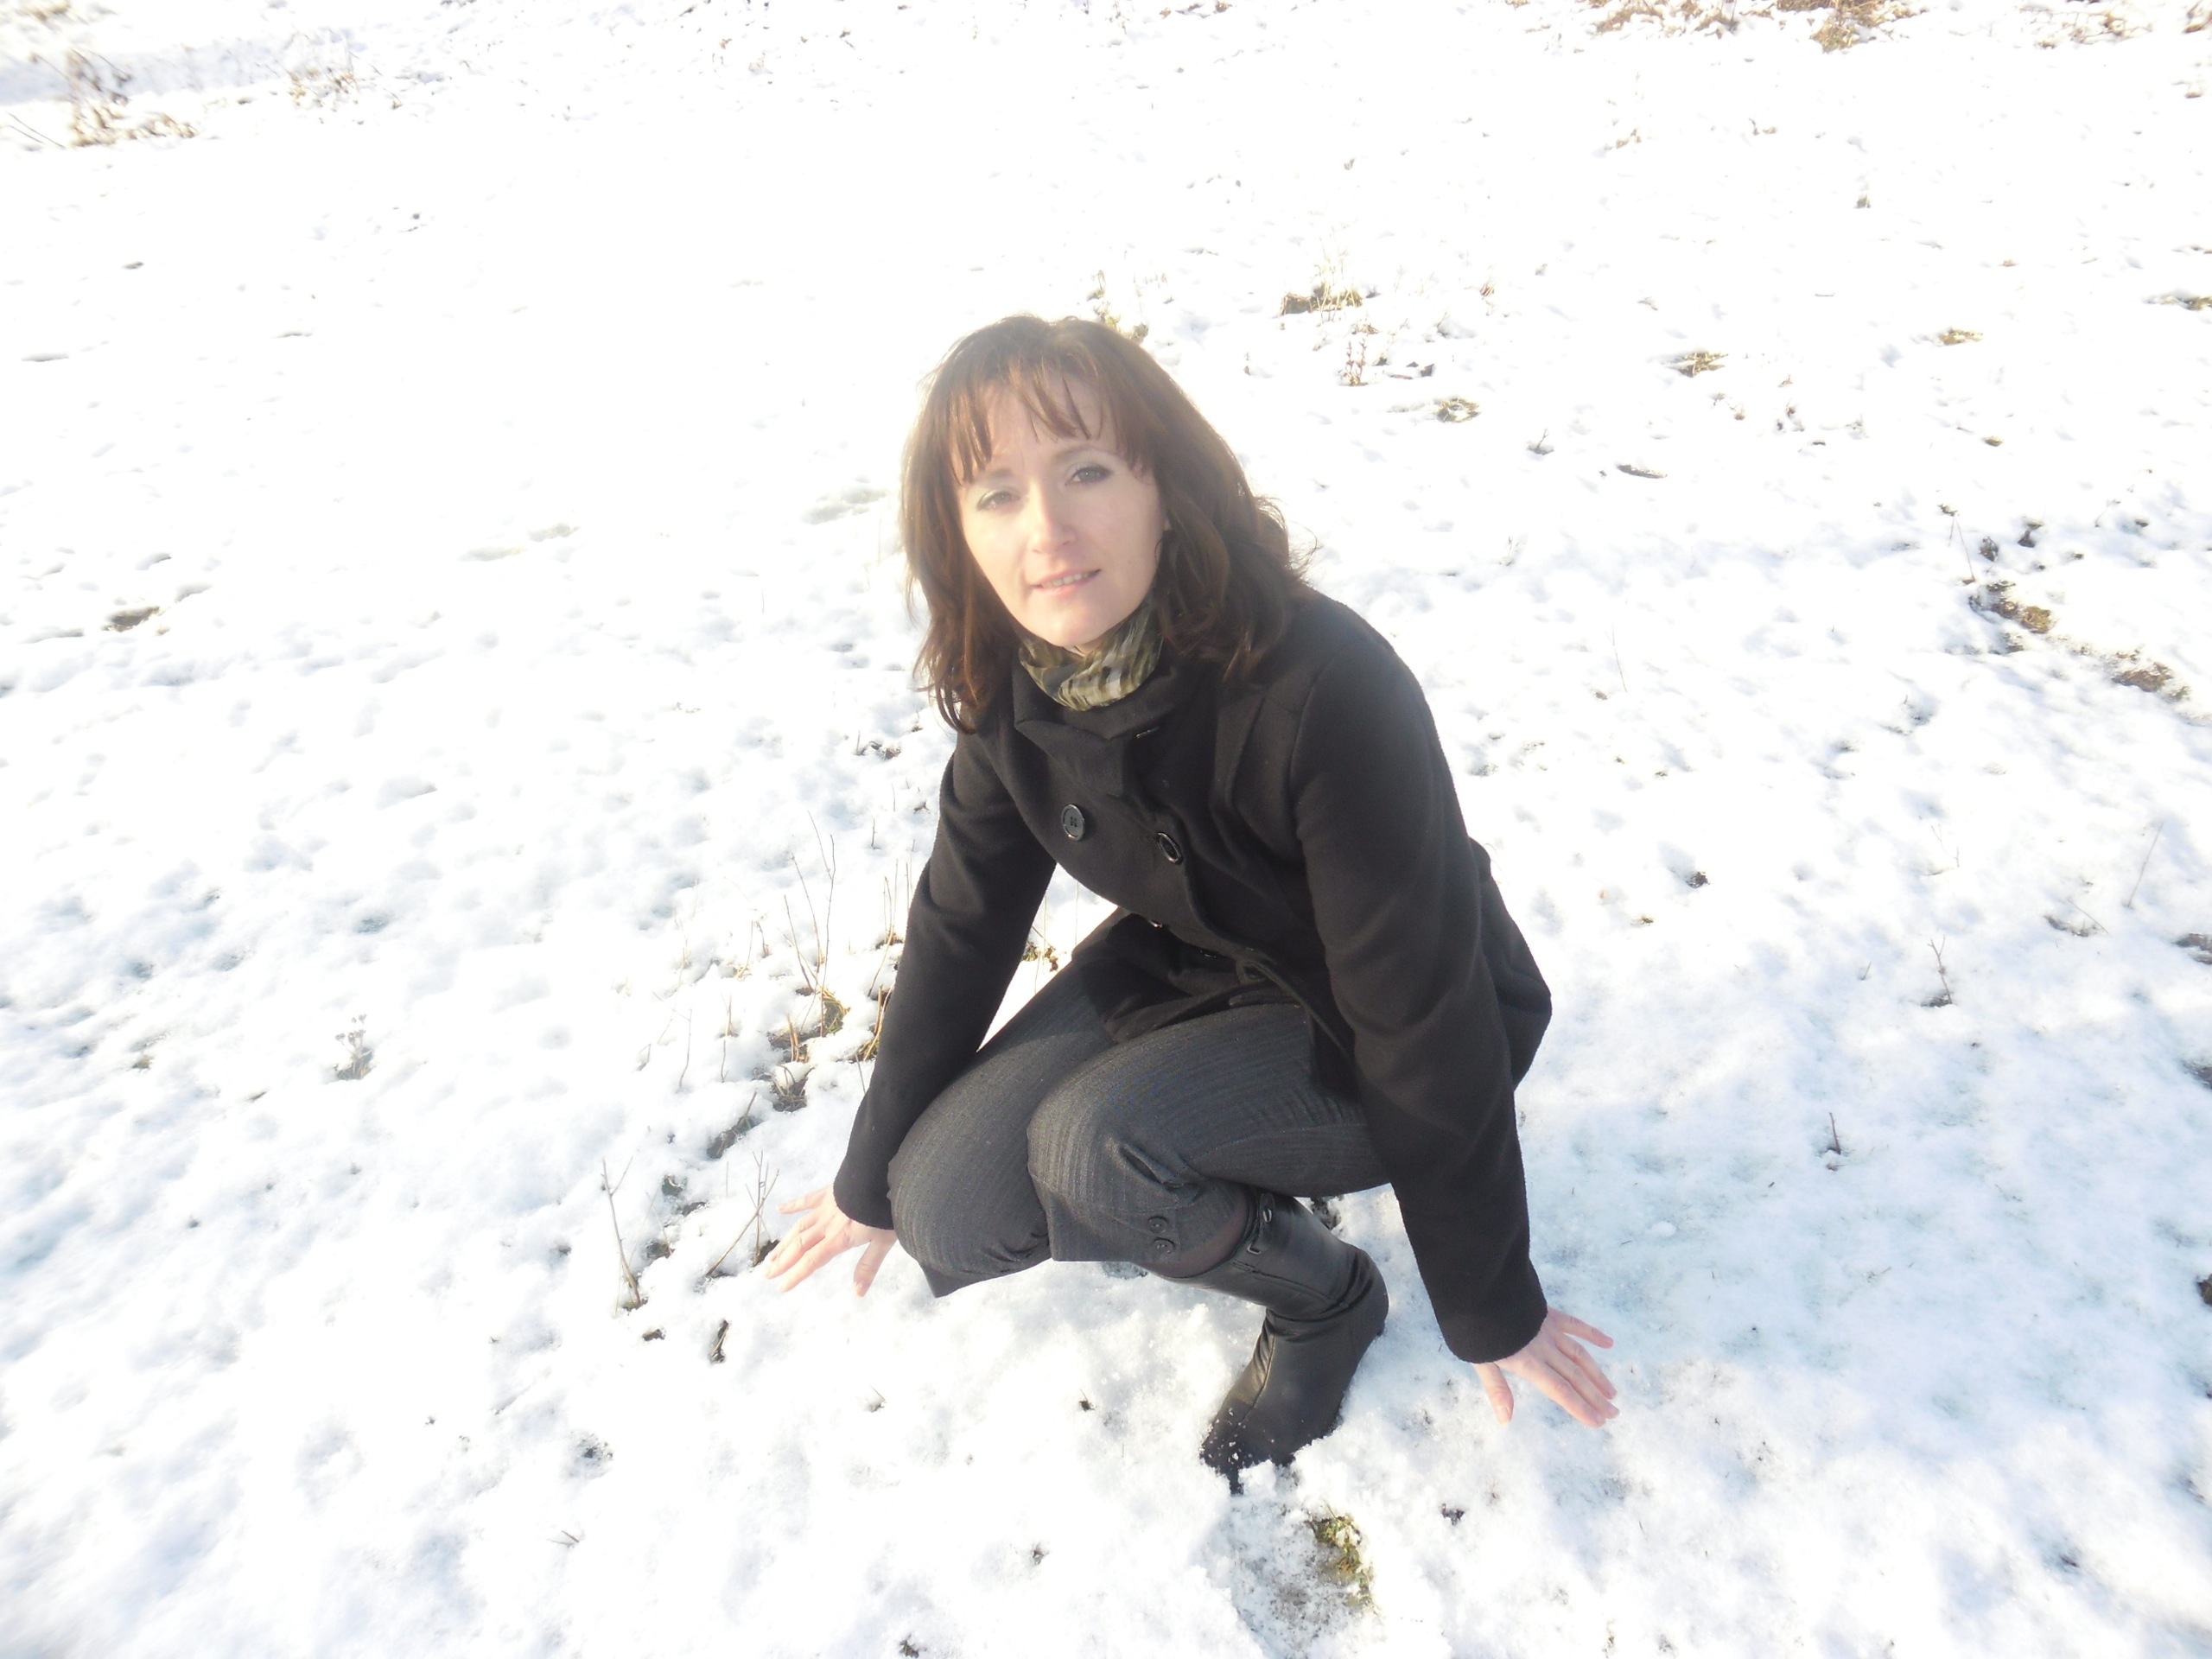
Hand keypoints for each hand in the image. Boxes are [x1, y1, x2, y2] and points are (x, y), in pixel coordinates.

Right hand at [761, 1184, 896, 1296]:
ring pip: (799, 1227)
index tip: (780, 1287)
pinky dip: (793, 1205)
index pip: (812, 1261)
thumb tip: (858, 1293)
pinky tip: (780, 1208)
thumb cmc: (886, 1210)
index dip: (795, 1275)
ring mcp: (825, 1207)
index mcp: (839, 1238)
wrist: (882, 1174)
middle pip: (799, 1245)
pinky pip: (807, 1199)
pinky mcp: (828, 1192)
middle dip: (782, 1261)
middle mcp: (826, 1225)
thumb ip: (868, 1266)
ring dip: (784, 1242)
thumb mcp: (883, 1242)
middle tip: (766, 1274)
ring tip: (771, 1255)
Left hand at [1475, 1309, 1616, 1427]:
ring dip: (1597, 1374)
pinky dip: (1592, 1333)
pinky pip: (1574, 1324)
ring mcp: (1548, 1329)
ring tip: (1611, 1392)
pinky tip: (1608, 1343)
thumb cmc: (1474, 1327)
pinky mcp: (1548, 1313)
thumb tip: (1506, 1421)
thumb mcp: (1480, 1361)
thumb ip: (1497, 1389)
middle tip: (1613, 1413)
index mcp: (1528, 1362)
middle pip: (1575, 1376)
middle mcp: (1544, 1347)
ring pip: (1580, 1354)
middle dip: (1595, 1397)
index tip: (1598, 1422)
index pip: (1560, 1390)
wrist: (1479, 1288)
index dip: (1580, 1408)